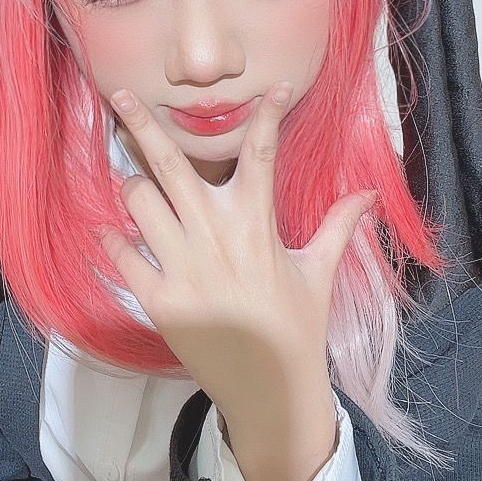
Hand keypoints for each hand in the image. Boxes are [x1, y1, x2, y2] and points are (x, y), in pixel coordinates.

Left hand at [99, 82, 376, 436]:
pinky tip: (113, 234)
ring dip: (134, 186)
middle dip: (144, 125)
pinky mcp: (158, 300)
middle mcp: (215, 237)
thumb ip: (338, 228)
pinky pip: (122, 257)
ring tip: (137, 185)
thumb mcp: (319, 274)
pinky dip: (113, 241)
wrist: (271, 393)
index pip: (260, 153)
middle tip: (123, 94)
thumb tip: (368, 195)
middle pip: (172, 165)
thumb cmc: (296, 330)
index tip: (272, 88)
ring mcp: (182, 268)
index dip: (267, 114)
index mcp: (257, 226)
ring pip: (140, 202)